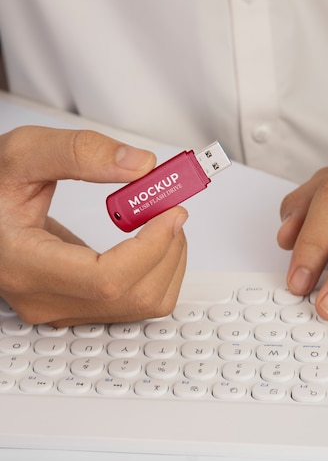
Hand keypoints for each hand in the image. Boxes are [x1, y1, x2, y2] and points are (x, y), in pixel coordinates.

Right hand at [0, 126, 187, 325]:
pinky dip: (157, 270)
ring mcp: (60, 308)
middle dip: (168, 248)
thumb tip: (139, 166)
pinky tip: (150, 239)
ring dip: (168, 260)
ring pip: (143, 305)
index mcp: (25, 264)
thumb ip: (81, 152)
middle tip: (170, 206)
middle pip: (134, 296)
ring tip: (161, 220)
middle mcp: (44, 298)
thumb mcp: (24, 153)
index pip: (106, 279)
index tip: (170, 212)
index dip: (151, 247)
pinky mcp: (76, 306)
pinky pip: (135, 302)